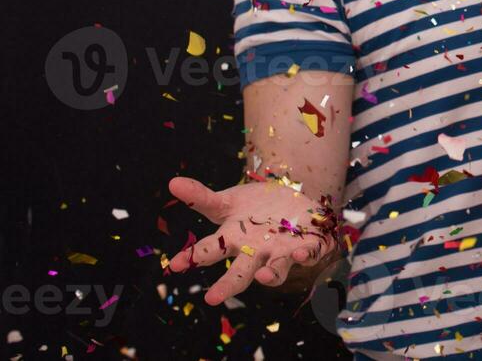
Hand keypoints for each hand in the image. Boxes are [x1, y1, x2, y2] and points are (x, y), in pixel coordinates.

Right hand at [165, 176, 342, 304]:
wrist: (291, 206)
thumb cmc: (254, 209)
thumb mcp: (228, 201)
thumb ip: (202, 198)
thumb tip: (172, 182)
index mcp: (234, 241)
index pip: (210, 251)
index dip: (192, 257)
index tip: (175, 265)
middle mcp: (257, 253)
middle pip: (240, 273)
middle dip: (227, 286)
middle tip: (212, 298)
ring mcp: (282, 253)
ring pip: (276, 271)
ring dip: (271, 275)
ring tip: (263, 277)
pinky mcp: (308, 246)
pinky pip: (309, 254)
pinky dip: (305, 256)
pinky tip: (300, 254)